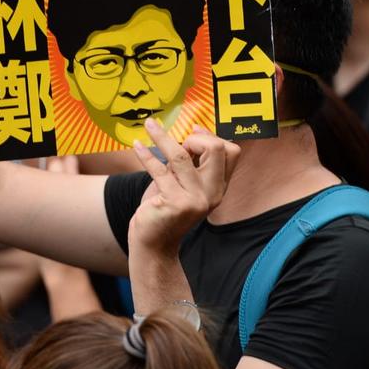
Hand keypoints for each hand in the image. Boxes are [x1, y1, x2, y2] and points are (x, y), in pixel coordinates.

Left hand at [128, 121, 239, 257]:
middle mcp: (212, 193)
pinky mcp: (175, 203)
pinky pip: (159, 170)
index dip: (211, 137)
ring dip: (162, 137)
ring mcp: (195, 199)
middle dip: (196, 138)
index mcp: (219, 187)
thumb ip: (191, 162)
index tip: (193, 131)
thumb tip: (196, 130)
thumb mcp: (183, 182)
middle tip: (177, 142)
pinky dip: (145, 155)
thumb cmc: (165, 207)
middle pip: (218, 148)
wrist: (153, 243)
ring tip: (149, 124)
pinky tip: (136, 146)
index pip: (231, 151)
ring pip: (181, 155)